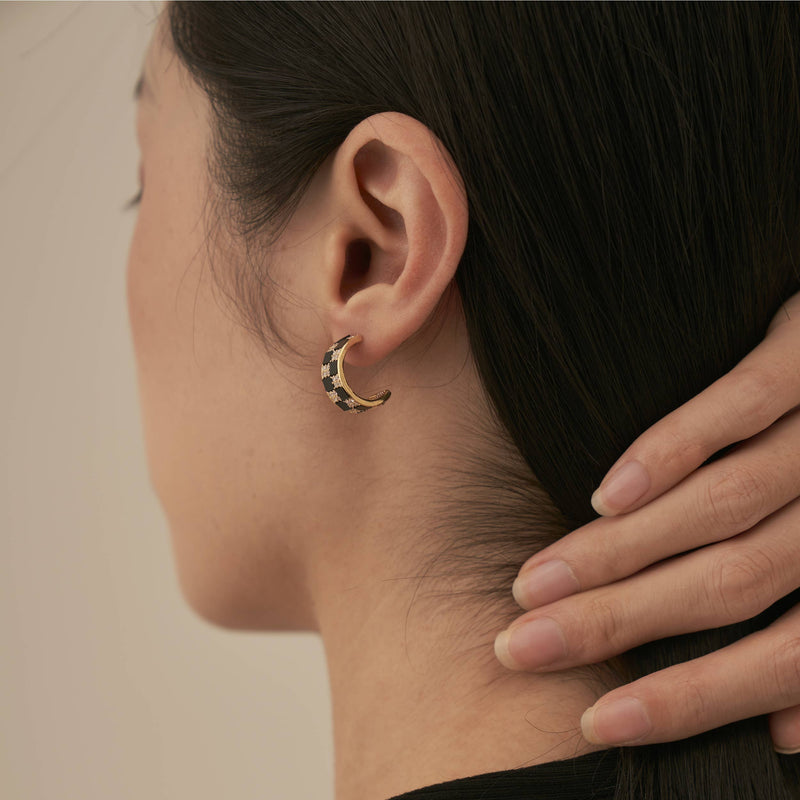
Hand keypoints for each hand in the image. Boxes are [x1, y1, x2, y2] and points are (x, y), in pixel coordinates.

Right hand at [494, 291, 799, 752]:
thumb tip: (782, 735)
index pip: (784, 660)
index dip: (690, 701)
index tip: (597, 720)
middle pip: (730, 585)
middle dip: (617, 622)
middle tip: (523, 645)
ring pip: (721, 506)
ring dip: (618, 550)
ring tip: (537, 581)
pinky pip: (743, 404)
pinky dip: (672, 450)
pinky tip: (607, 493)